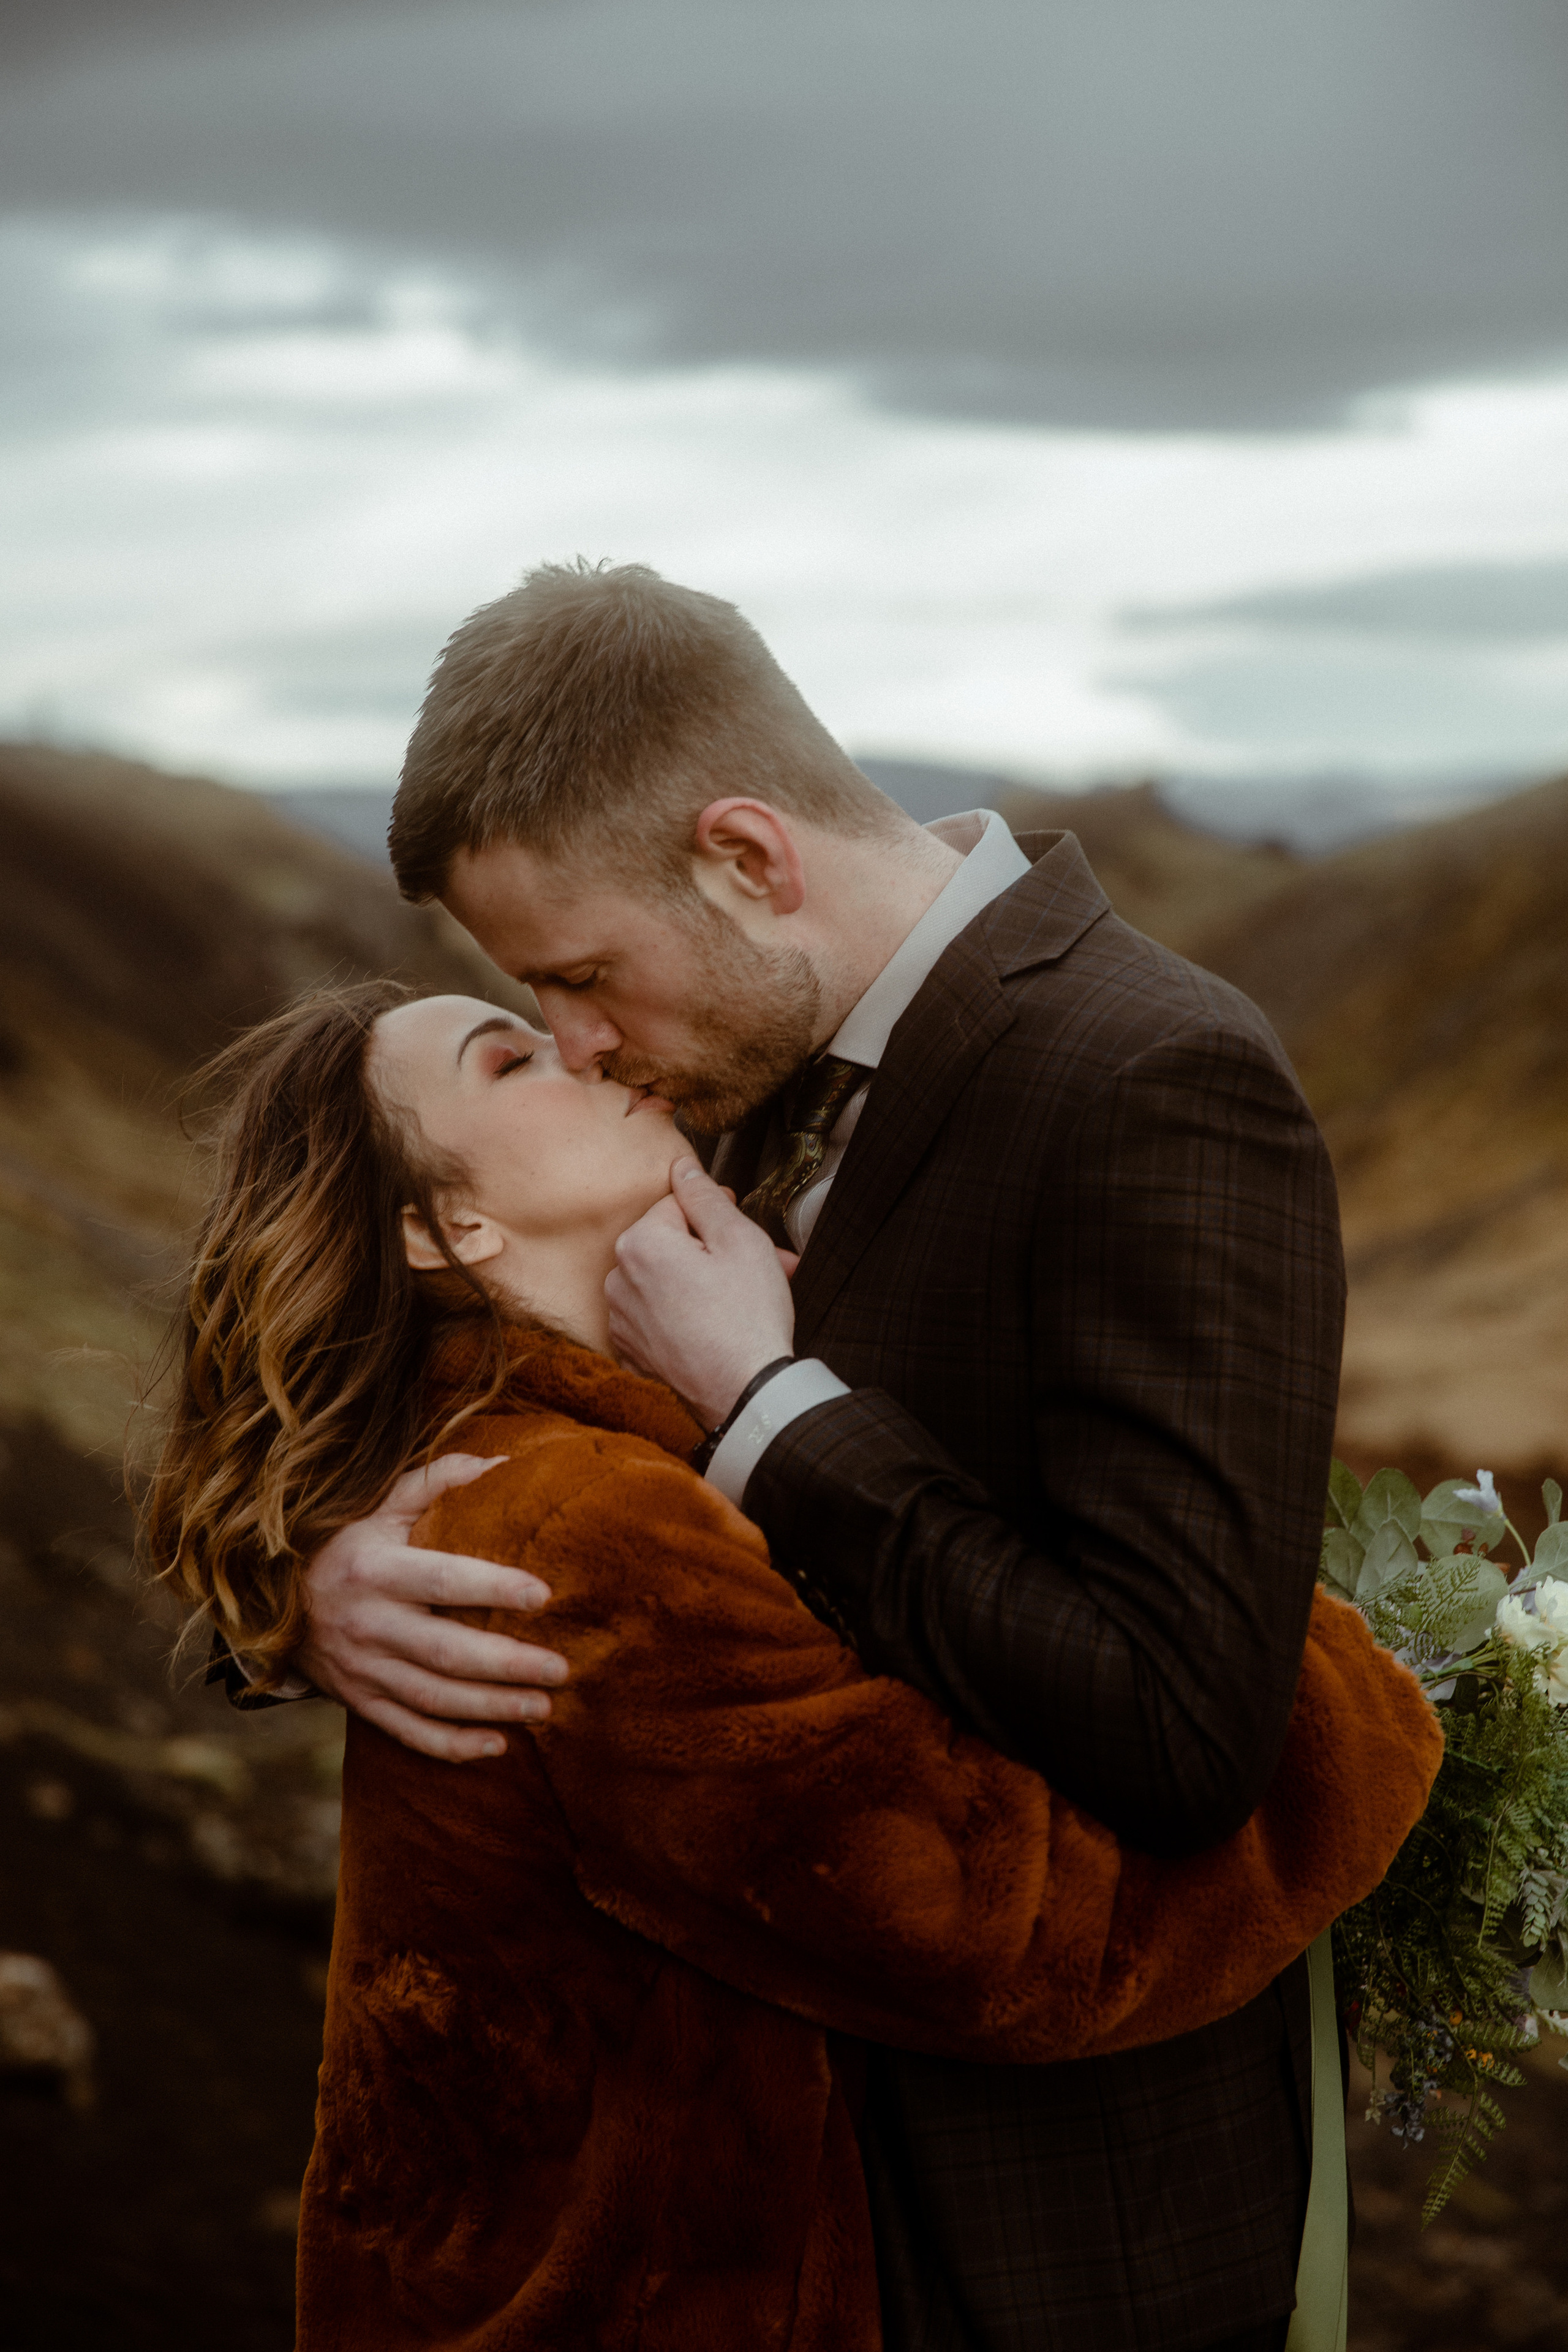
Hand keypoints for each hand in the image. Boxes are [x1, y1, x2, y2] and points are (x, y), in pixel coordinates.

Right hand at [295, 1454, 569, 1761]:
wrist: (266, 1597)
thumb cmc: (345, 1542)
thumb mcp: (381, 1505)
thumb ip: (440, 1481)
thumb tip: (503, 1465)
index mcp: (376, 1570)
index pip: (442, 1580)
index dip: (493, 1588)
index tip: (544, 1595)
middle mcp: (367, 1623)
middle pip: (446, 1652)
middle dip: (507, 1665)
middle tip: (561, 1669)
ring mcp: (362, 1669)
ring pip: (433, 1698)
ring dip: (492, 1708)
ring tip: (544, 1707)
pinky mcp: (359, 1701)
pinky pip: (408, 1731)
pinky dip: (451, 1746)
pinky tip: (496, 1746)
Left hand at [607, 1157, 796, 1426]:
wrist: (744, 1394)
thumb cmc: (747, 1318)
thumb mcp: (740, 1239)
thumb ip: (705, 1196)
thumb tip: (682, 1168)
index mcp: (640, 1244)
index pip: (677, 1206)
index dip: (716, 1216)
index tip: (741, 1232)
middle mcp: (618, 1280)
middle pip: (670, 1245)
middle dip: (713, 1251)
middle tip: (758, 1267)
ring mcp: (622, 1321)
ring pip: (666, 1282)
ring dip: (703, 1284)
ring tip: (745, 1300)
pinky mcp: (632, 1352)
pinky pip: (658, 1317)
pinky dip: (685, 1316)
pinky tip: (719, 1327)